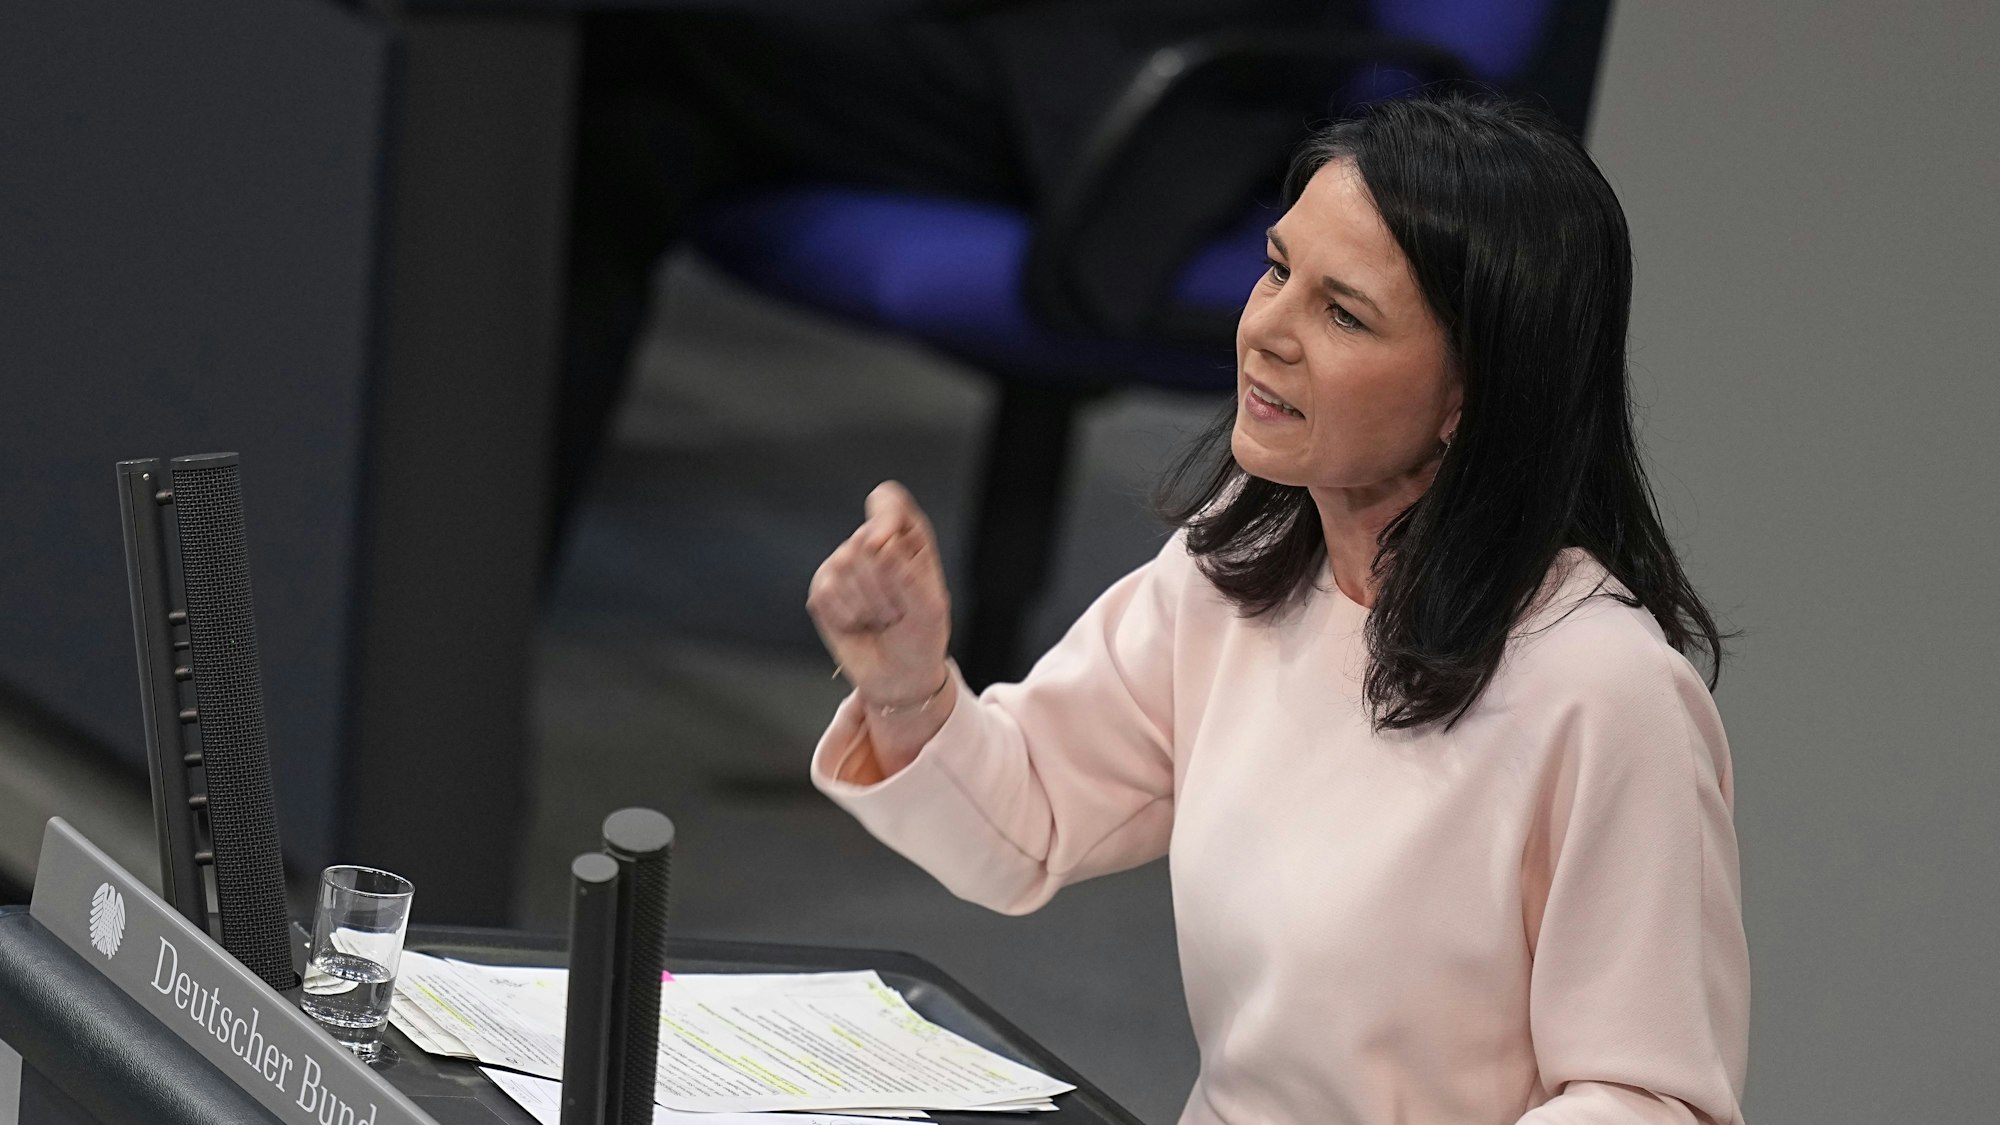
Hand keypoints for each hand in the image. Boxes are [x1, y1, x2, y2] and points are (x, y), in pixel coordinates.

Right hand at [807, 481, 951, 707]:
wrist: (899, 676)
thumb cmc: (921, 637)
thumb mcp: (929, 608)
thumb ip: (906, 572)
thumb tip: (873, 542)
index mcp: (907, 537)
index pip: (887, 502)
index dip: (883, 516)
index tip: (883, 543)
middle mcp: (873, 542)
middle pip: (865, 542)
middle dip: (885, 586)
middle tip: (899, 611)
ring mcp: (843, 563)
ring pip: (844, 565)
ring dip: (868, 605)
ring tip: (881, 619)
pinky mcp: (822, 587)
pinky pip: (825, 592)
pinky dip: (845, 616)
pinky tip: (859, 625)